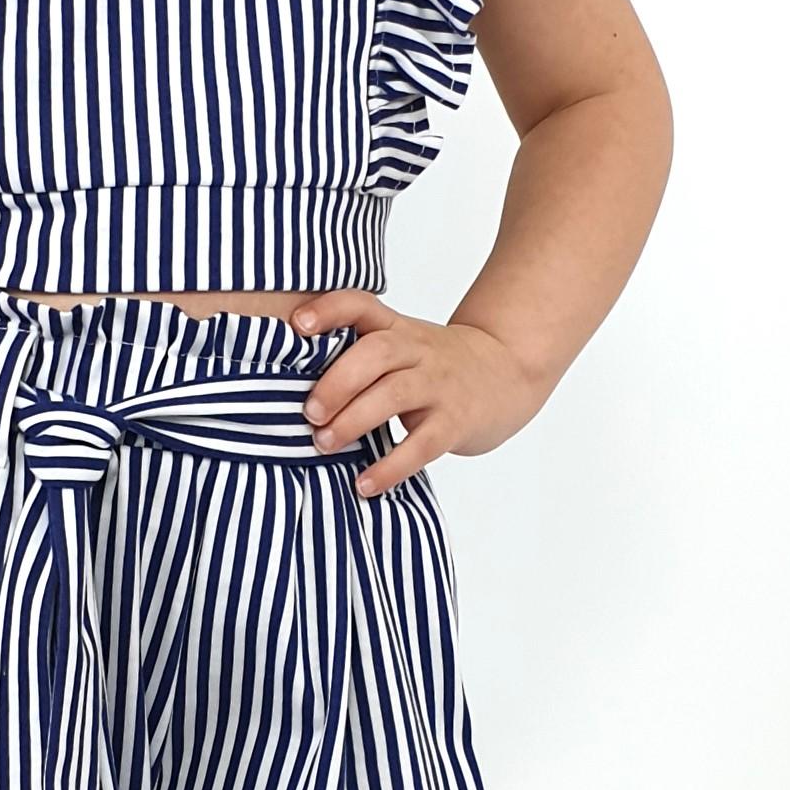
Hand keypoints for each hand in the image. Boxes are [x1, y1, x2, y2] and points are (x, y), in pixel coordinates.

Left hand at [280, 291, 547, 499]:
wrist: (507, 373)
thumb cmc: (434, 365)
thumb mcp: (401, 346)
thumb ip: (355, 355)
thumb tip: (281, 387)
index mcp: (398, 329)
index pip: (362, 306)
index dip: (329, 310)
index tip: (296, 325)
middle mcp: (419, 351)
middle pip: (376, 352)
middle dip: (337, 381)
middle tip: (307, 411)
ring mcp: (440, 385)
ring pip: (396, 394)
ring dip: (355, 419)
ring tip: (324, 443)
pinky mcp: (456, 422)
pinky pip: (422, 444)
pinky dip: (390, 466)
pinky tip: (364, 484)